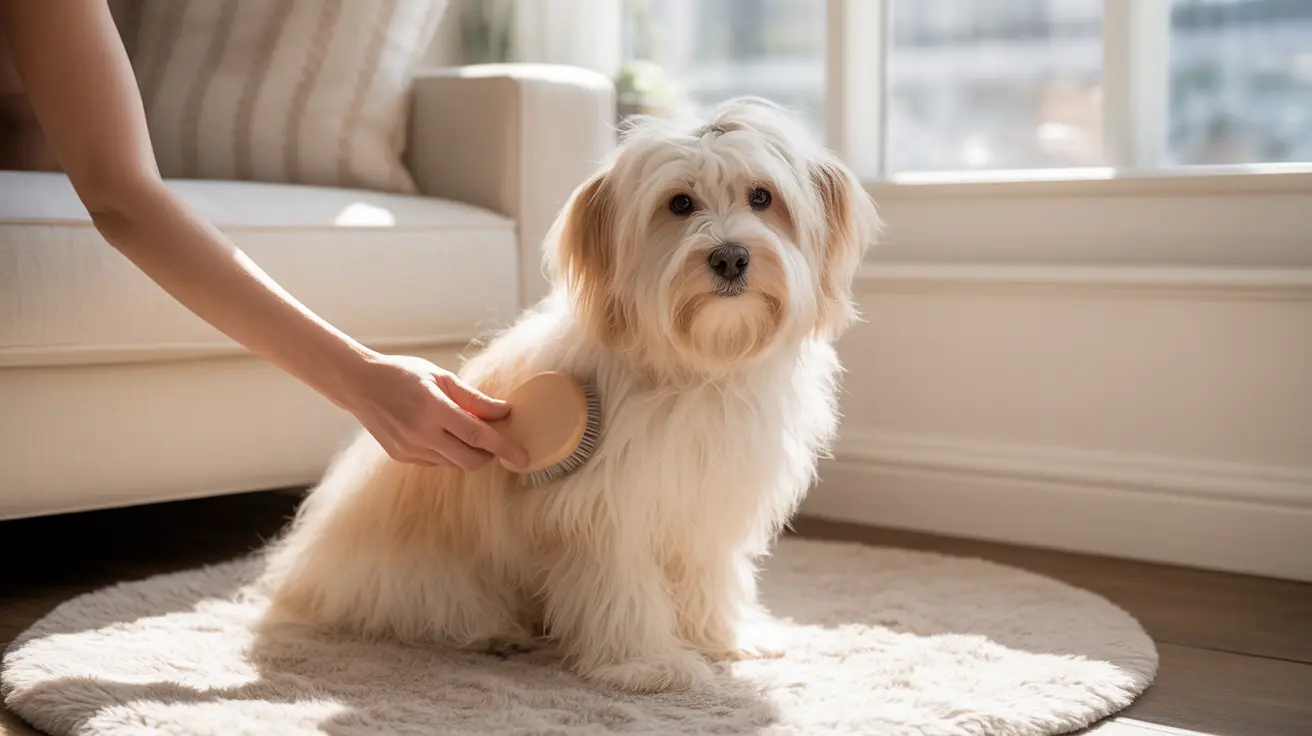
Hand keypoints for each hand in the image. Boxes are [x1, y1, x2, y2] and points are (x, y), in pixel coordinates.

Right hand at [341, 353, 529, 469]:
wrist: (359, 384)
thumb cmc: (402, 374)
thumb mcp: (441, 377)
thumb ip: (474, 398)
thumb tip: (504, 412)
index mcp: (433, 409)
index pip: (478, 436)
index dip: (504, 448)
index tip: (523, 456)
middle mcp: (421, 434)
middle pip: (470, 461)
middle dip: (489, 456)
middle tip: (494, 440)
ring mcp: (409, 449)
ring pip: (453, 464)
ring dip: (467, 453)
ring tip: (463, 430)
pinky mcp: (402, 457)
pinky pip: (436, 463)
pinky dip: (447, 453)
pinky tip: (440, 434)